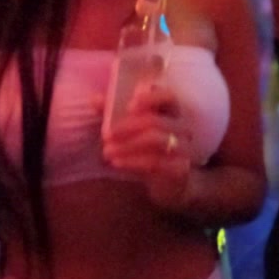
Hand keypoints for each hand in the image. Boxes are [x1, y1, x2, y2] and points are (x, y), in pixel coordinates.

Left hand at [102, 82, 194, 213]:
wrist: (168, 183)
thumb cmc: (148, 149)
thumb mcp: (131, 129)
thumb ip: (114, 112)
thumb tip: (94, 100)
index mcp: (171, 112)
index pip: (168, 96)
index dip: (150, 97)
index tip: (129, 106)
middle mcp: (182, 127)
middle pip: (155, 121)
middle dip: (126, 127)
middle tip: (105, 135)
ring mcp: (184, 148)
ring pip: (155, 140)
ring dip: (127, 145)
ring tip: (107, 151)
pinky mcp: (180, 168)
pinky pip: (156, 162)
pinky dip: (133, 161)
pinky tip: (117, 163)